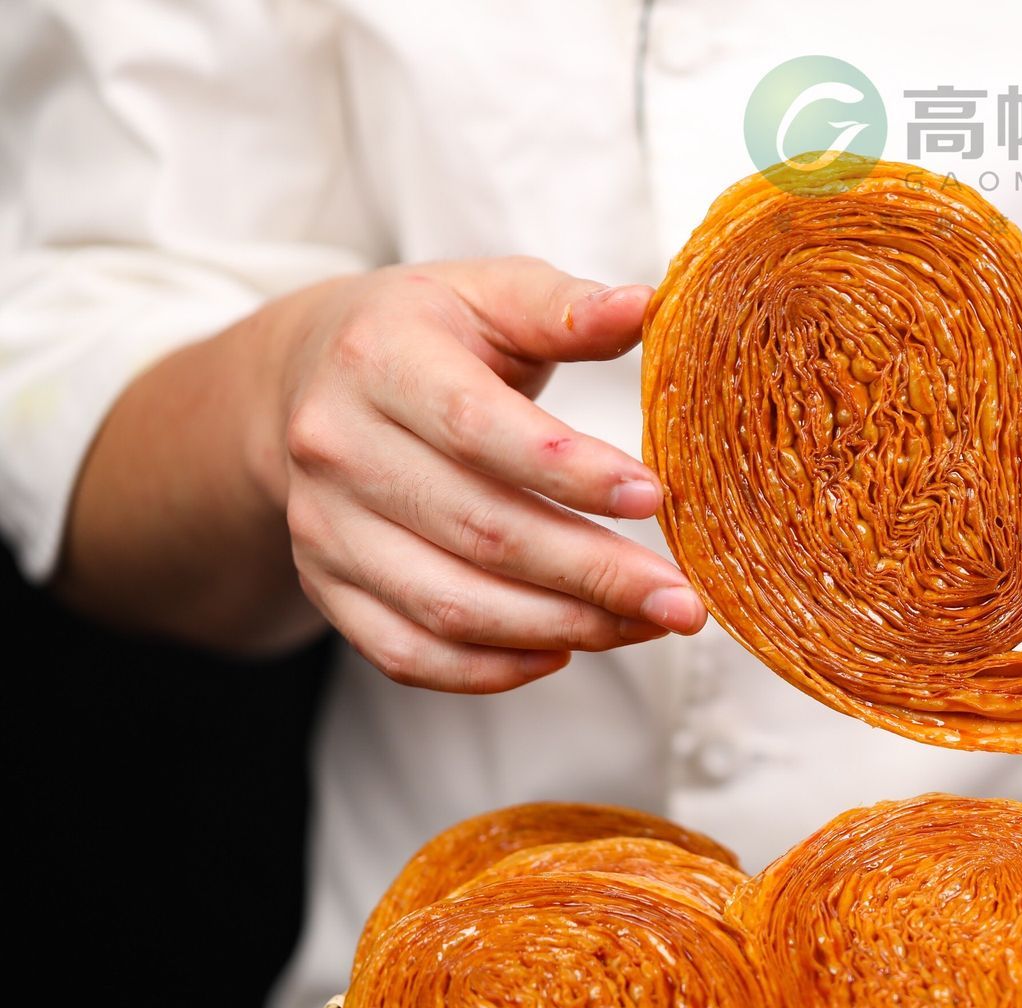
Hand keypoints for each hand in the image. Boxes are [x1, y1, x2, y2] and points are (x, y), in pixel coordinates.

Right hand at [254, 257, 704, 692]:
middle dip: (594, 575)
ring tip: (645, 626)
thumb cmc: (430, 334)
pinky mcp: (326, 586)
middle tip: (682, 601)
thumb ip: (563, 307)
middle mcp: (338, 447)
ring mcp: (325, 527)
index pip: (480, 428)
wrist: (309, 380)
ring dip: (560, 628)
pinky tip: (566, 652)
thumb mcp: (488, 293)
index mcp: (380, 359)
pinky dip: (491, 669)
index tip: (657, 499)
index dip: (572, 472)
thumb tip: (647, 306)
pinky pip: (409, 652)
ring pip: (450, 606)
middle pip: (480, 532)